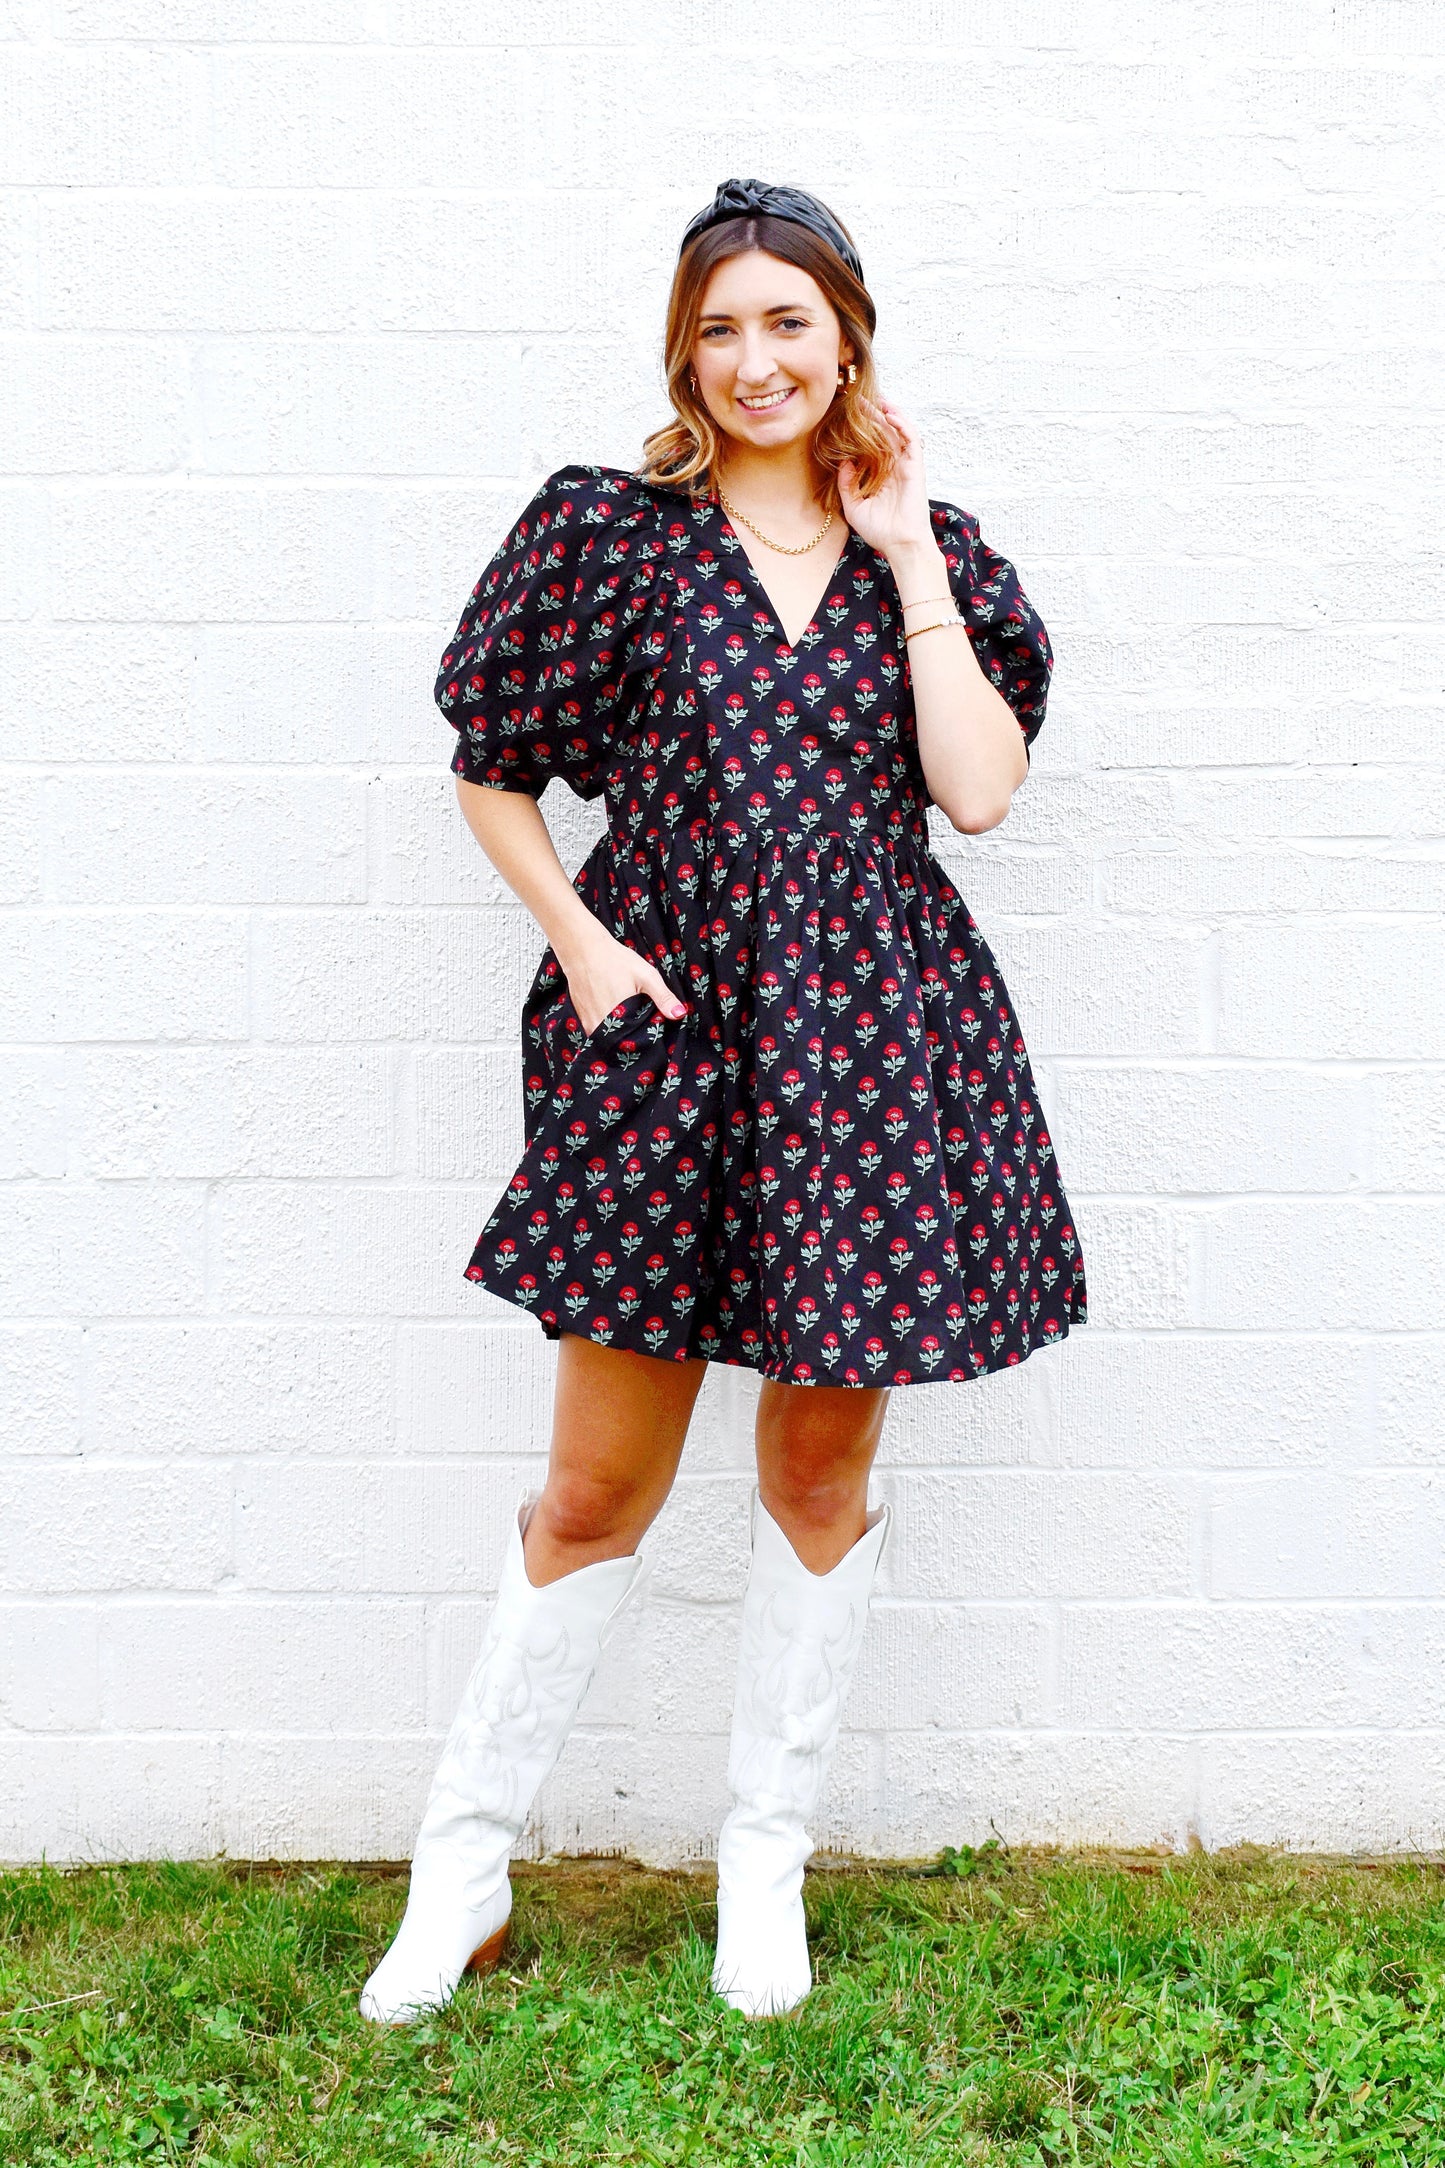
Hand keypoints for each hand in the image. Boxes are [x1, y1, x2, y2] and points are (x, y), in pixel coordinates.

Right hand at [560, 927, 686, 1035]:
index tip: (654, 1031)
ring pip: (608, 1039)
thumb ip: (663, 997)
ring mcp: (588, 1024)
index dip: (647, 1040)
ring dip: (619, 1034)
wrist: (582, 950)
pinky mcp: (581, 1019)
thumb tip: (680, 1014)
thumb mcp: (646, 976)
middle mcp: (600, 1027)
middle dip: (633, 1038)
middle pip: (621, 1043)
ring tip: (628, 1019)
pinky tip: (614, 1013)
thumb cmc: (615, 960)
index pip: (637, 1043)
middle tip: (642, 1023)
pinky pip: (597, 1032)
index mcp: (619, 1019)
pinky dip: (607, 1027)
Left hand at [836, 397, 933, 557]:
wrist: (900, 544)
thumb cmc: (880, 531)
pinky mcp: (916, 466)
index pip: (872, 445)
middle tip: (858, 399)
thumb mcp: (854, 507)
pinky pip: (912, 439)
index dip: (862, 430)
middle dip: (873, 415)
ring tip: (877, 400)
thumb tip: (844, 461)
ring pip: (899, 432)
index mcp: (881, 475)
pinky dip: (903, 424)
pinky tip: (890, 415)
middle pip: (884, 433)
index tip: (848, 416)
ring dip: (889, 414)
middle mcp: (894, 467)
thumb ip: (846, 484)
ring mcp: (906, 465)